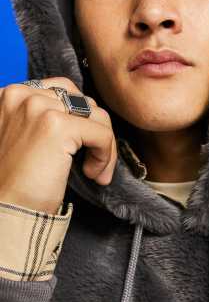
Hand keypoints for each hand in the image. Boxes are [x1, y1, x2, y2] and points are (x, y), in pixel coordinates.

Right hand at [0, 77, 115, 213]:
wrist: (5, 210)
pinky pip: (102, 134)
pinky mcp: (57, 126)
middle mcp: (22, 95)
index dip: (81, 121)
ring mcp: (39, 107)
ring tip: (95, 171)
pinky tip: (92, 174)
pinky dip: (106, 156)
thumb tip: (91, 112)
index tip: (82, 149)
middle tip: (94, 163)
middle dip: (97, 132)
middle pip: (85, 102)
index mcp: (12, 95)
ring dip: (105, 146)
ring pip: (98, 116)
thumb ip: (47, 118)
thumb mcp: (28, 137)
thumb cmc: (17, 181)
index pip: (64, 91)